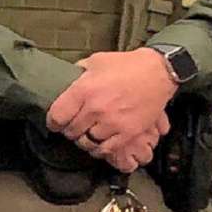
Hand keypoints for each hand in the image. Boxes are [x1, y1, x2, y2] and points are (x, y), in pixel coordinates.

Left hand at [47, 50, 177, 168]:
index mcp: (84, 90)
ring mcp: (113, 122)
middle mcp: (96, 108)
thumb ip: (77, 72)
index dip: (53, 122)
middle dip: (69, 130)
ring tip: (86, 135)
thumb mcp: (95, 61)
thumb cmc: (127, 65)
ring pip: (87, 142)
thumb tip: (65, 79)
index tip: (55, 123)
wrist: (158, 72)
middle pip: (71, 131)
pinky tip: (99, 142)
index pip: (57, 116)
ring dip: (84, 140)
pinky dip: (100, 149)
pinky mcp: (129, 131)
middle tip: (73, 127)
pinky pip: (107, 149)